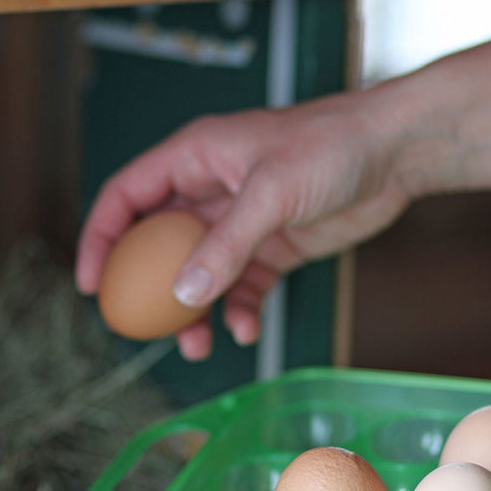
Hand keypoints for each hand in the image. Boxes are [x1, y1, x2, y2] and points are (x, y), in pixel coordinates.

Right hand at [75, 90, 416, 359]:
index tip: (93, 284)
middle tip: (143, 328)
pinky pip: (242, 287)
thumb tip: (183, 293)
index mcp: (194, 157)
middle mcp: (210, 190)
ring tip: (194, 345)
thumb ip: (225, 244)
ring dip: (192, 310)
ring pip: (198, 274)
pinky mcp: (274, 248)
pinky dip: (239, 311)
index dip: (102, 237)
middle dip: (147, 288)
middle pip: (157, 243)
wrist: (397, 153)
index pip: (127, 196)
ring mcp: (242, 222)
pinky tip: (246, 329)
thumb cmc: (333, 145)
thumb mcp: (271, 192)